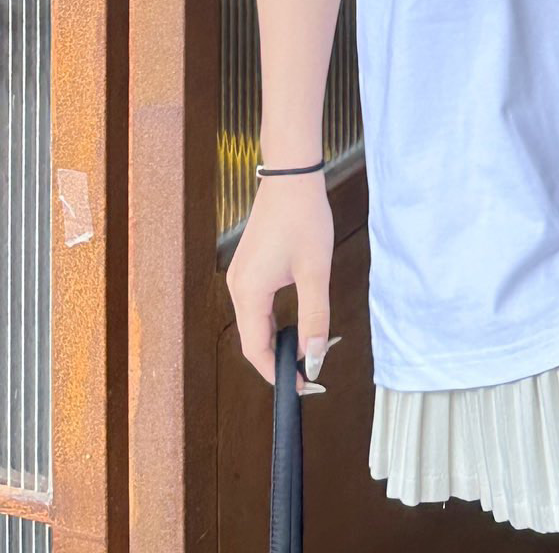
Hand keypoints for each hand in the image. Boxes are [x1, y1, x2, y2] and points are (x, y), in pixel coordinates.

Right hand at [227, 171, 337, 395]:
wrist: (292, 178)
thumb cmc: (304, 219)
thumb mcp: (315, 272)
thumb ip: (315, 317)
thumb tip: (315, 357)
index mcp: (248, 293)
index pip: (256, 350)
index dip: (278, 373)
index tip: (303, 385)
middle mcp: (237, 287)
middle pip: (253, 339)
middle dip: (278, 360)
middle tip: (309, 372)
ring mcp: (240, 276)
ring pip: (255, 323)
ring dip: (277, 341)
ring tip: (305, 352)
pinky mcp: (248, 267)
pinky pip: (257, 306)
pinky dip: (273, 321)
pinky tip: (294, 323)